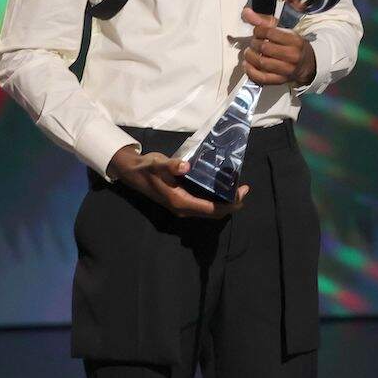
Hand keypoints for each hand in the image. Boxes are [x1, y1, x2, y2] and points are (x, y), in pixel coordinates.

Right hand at [107, 146, 247, 218]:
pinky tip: (221, 187)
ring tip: (236, 188)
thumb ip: (172, 165)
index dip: (230, 203)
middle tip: (244, 189)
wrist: (133, 173)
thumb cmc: (147, 169)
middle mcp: (184, 208)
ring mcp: (183, 207)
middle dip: (232, 204)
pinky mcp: (182, 202)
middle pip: (214, 213)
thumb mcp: (158, 164)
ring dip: (225, 203)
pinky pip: (204, 205)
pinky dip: (216, 200)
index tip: (242, 191)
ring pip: (210, 211)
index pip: (212, 209)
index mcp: (181, 202)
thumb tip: (186, 166)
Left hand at [241, 7, 315, 85]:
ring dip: (250, 56)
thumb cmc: (292, 45)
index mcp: (295, 41)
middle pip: (265, 48)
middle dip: (254, 43)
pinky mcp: (280, 80)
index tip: (257, 32)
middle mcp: (292, 56)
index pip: (271, 33)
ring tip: (249, 52)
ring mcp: (287, 70)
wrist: (307, 64)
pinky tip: (247, 65)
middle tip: (253, 43)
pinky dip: (251, 71)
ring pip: (262, 63)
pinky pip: (262, 78)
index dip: (259, 31)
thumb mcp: (283, 30)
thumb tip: (245, 12)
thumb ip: (263, 21)